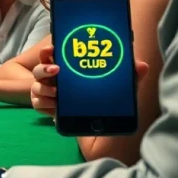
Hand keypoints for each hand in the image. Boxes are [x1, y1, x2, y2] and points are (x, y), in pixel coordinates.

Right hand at [31, 45, 148, 116]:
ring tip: (57, 92)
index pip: (52, 55)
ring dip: (44, 87)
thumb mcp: (120, 88)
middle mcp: (54, 80)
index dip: (48, 50)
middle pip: (39, 69)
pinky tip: (55, 105)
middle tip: (57, 70)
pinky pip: (38, 104)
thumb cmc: (106, 101)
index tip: (53, 47)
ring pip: (36, 87)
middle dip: (44, 68)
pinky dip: (44, 104)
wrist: (102, 129)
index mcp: (68, 69)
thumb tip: (141, 66)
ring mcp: (48, 94)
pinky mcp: (48, 109)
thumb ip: (129, 76)